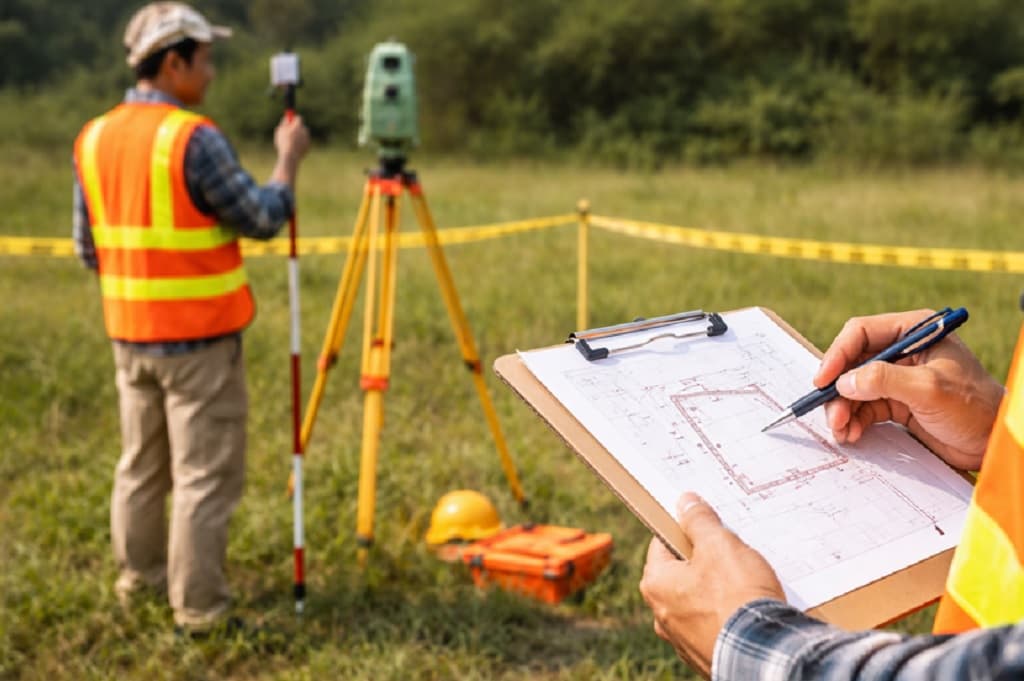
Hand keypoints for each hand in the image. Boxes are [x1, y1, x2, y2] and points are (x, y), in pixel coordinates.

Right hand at [274, 114, 310, 161]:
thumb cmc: (283, 142)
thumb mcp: (280, 131)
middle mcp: (305, 131)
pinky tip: (293, 149)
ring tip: (289, 143)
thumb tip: (287, 118)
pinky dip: (299, 144)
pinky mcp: (308, 146)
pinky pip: (303, 142)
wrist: (290, 156)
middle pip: (302, 126)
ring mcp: (307, 138)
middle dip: (297, 127)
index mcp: (298, 126)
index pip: (298, 118)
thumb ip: (284, 123)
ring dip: (297, 136)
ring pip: (302, 135)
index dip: (294, 119)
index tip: (290, 121)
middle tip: (290, 129)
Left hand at [640, 493, 784, 675]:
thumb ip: (699, 521)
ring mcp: (682, 639)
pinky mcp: (705, 654)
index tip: (702, 525)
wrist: (763, 654)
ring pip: (696, 601)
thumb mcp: (720, 545)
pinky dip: (726, 615)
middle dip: (703, 561)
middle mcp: (661, 614)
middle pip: (679, 574)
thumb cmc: (737, 597)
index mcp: (655, 584)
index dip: (683, 530)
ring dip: (716, 590)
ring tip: (743, 581)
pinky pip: (713, 625)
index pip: (662, 544)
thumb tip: (686, 502)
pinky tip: (745, 608)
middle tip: (728, 552)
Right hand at [815, 310, 1004, 470]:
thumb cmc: (975, 407)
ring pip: (854, 389)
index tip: (823, 380)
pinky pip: (864, 408)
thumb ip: (884, 380)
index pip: (862, 333)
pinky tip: (853, 434)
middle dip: (838, 391)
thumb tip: (844, 382)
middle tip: (832, 416)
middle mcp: (903, 351)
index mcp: (914, 332)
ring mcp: (898, 378)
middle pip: (853, 364)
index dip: (838, 355)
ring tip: (842, 431)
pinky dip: (854, 421)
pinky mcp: (897, 403)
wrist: (994, 442)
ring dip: (843, 410)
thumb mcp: (929, 388)